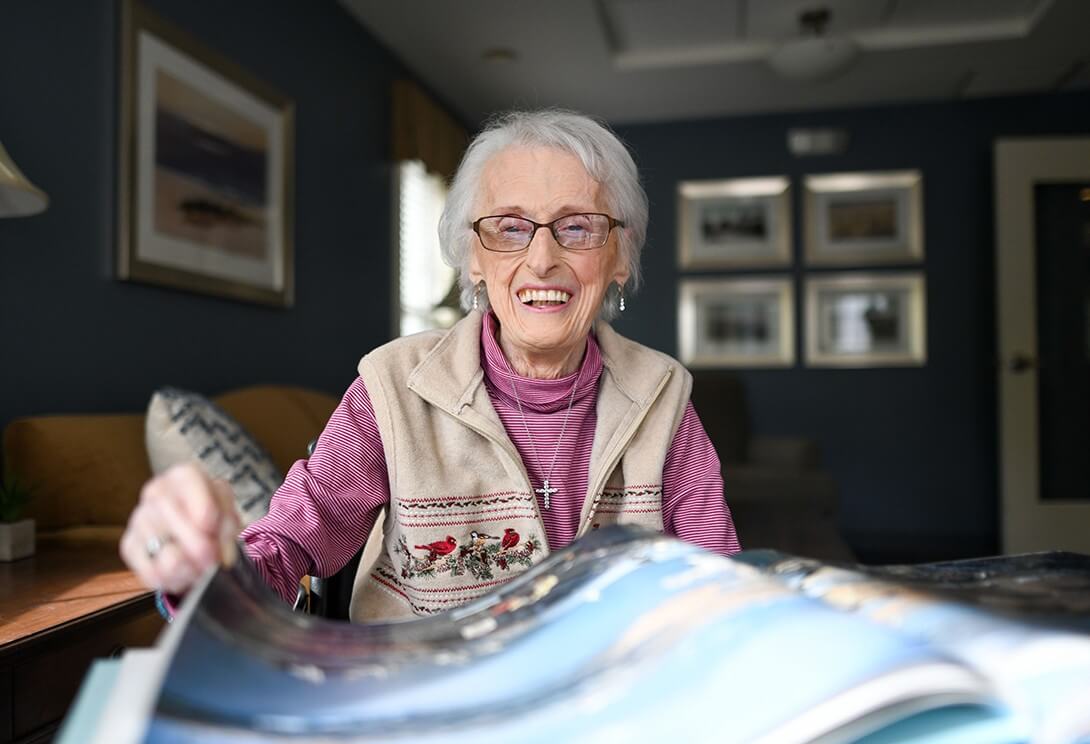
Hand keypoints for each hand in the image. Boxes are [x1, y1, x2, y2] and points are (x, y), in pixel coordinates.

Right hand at [120, 463, 240, 594]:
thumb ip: (227, 529)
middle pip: (167, 511)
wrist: (194, 537)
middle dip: (194, 542)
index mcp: (183, 476)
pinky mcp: (129, 545)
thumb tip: (220, 555)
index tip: (210, 526)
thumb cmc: (214, 520)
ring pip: (158, 546)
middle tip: (212, 560)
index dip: (201, 504)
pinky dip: (172, 580)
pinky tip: (185, 574)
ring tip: (201, 569)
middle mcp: (156, 491)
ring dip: (187, 566)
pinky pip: (150, 570)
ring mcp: (138, 518)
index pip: (188, 479)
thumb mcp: (229, 516)